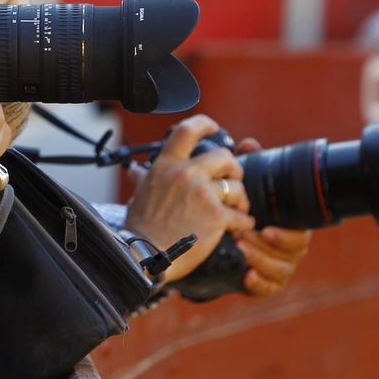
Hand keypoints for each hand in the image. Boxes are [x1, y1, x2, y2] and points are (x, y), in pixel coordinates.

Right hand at [123, 115, 254, 281]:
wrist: (146, 254)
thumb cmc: (140, 227)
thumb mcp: (139, 194)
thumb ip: (143, 179)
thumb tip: (134, 171)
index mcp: (166, 166)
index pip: (186, 131)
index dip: (204, 124)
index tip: (214, 127)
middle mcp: (185, 174)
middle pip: (224, 157)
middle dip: (234, 171)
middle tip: (232, 183)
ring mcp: (202, 194)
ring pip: (237, 188)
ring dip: (241, 201)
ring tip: (236, 211)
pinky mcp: (217, 217)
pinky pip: (242, 216)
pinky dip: (243, 223)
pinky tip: (237, 229)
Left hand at [231, 137, 310, 295]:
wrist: (221, 244)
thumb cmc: (240, 212)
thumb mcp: (242, 189)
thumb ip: (248, 167)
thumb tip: (250, 144)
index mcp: (289, 224)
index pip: (301, 231)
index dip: (287, 233)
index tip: (265, 228)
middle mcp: (288, 246)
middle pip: (293, 252)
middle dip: (268, 246)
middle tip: (243, 236)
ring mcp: (279, 266)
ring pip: (280, 269)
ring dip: (260, 259)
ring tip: (239, 248)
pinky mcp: (265, 284)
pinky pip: (269, 288)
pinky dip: (259, 284)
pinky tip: (246, 276)